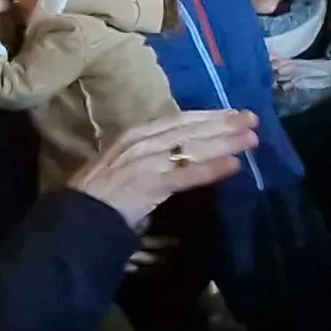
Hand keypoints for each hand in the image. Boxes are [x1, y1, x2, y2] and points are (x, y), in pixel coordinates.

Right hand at [70, 109, 258, 226]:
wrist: (78, 218)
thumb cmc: (99, 194)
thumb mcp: (125, 162)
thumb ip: (152, 153)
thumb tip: (183, 150)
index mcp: (134, 133)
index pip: (178, 119)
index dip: (208, 115)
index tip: (233, 113)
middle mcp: (141, 141)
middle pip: (189, 128)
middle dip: (223, 123)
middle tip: (253, 119)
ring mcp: (145, 161)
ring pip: (192, 147)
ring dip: (224, 142)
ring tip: (251, 139)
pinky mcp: (149, 183)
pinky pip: (187, 174)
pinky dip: (211, 169)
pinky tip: (234, 165)